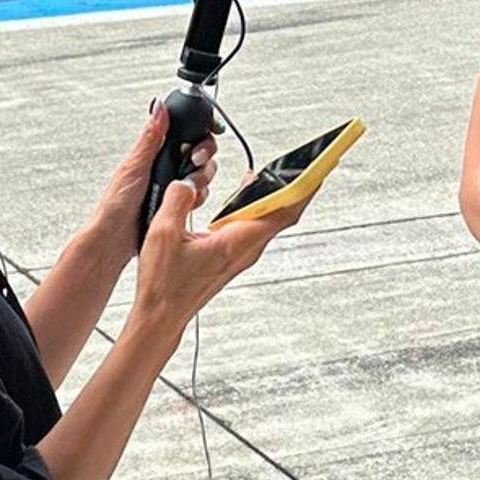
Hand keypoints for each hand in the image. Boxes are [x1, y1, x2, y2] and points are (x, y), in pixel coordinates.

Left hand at [87, 99, 218, 266]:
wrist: (115, 240)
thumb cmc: (115, 204)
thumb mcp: (135, 165)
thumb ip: (151, 137)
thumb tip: (159, 107)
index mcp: (153, 152)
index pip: (185, 133)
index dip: (199, 131)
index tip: (206, 133)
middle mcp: (165, 166)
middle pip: (200, 152)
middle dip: (203, 156)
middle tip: (193, 161)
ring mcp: (173, 184)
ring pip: (203, 174)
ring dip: (200, 179)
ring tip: (185, 186)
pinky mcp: (178, 202)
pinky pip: (199, 195)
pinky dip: (197, 198)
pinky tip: (186, 202)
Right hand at [130, 175, 313, 337]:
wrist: (160, 315)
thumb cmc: (164, 285)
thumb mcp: (164, 234)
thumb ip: (178, 200)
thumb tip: (187, 182)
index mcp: (236, 242)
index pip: (282, 212)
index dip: (304, 189)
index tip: (319, 171)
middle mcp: (245, 250)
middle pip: (282, 214)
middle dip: (298, 187)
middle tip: (310, 163)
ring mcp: (240, 254)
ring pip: (269, 220)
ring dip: (277, 196)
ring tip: (282, 173)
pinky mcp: (232, 256)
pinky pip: (254, 226)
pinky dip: (258, 207)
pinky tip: (249, 196)